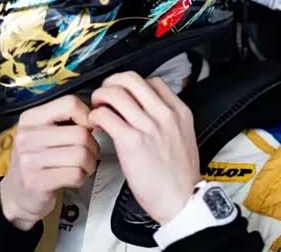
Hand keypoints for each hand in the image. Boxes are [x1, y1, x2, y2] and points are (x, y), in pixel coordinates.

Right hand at [0, 95, 99, 229]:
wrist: (16, 194)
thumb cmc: (39, 158)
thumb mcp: (45, 132)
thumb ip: (67, 119)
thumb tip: (97, 116)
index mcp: (30, 118)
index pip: (70, 103)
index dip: (87, 116)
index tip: (87, 129)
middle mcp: (26, 136)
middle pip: (81, 133)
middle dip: (93, 146)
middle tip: (88, 154)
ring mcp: (29, 160)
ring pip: (81, 155)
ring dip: (90, 164)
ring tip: (82, 167)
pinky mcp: (36, 182)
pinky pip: (76, 175)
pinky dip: (82, 178)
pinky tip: (74, 178)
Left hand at [88, 72, 199, 224]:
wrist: (182, 200)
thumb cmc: (180, 176)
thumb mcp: (184, 136)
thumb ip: (169, 120)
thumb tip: (147, 110)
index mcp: (179, 112)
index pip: (153, 81)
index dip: (133, 84)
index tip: (125, 93)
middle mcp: (164, 115)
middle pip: (131, 79)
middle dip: (112, 82)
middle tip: (105, 94)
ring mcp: (148, 127)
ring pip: (115, 94)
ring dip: (100, 97)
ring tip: (97, 107)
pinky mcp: (132, 142)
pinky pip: (106, 116)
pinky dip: (96, 116)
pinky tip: (96, 124)